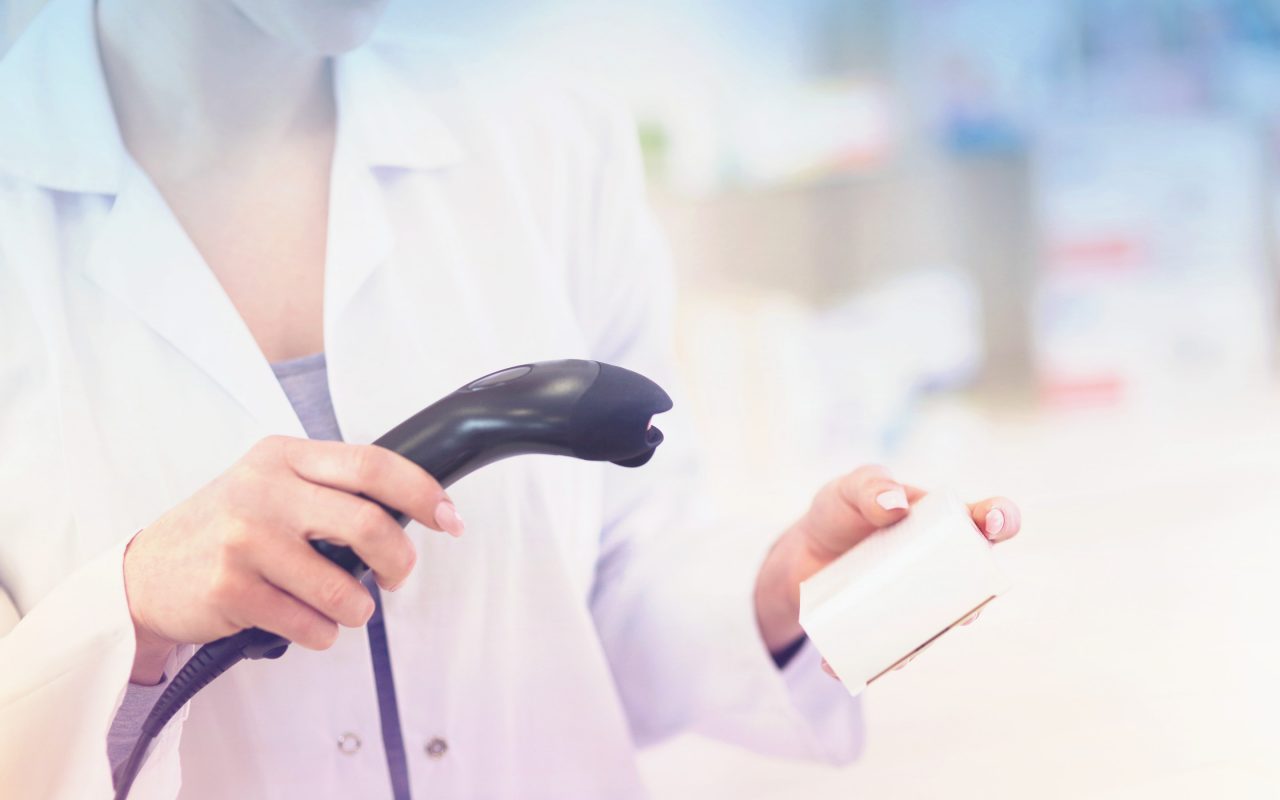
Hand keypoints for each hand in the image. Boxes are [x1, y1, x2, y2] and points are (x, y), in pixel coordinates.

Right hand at [122, 436, 464, 683]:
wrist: (146, 573)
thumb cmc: (225, 530)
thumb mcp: (271, 486)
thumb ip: (328, 489)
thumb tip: (411, 510)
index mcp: (283, 457)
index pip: (371, 464)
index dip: (421, 492)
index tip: (449, 518)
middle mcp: (263, 490)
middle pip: (366, 524)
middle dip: (399, 561)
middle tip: (398, 577)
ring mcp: (243, 539)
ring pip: (342, 588)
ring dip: (355, 609)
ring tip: (341, 607)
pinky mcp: (229, 588)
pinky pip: (308, 623)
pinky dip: (320, 632)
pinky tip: (302, 621)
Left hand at [754, 465, 1020, 657]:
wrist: (804, 552)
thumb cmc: (842, 511)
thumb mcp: (850, 489)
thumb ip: (870, 485)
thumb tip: (894, 505)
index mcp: (947, 523)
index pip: (990, 518)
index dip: (1001, 519)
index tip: (990, 522)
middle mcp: (946, 568)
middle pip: (977, 588)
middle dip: (976, 604)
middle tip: (963, 614)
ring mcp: (920, 603)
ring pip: (938, 630)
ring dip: (925, 645)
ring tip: (902, 653)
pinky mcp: (892, 629)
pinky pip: (893, 653)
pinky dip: (873, 663)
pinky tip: (848, 665)